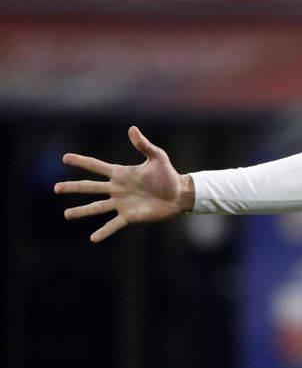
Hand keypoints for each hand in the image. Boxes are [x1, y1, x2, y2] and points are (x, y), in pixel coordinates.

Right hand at [55, 126, 193, 242]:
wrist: (179, 194)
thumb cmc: (168, 174)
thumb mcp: (157, 157)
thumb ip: (144, 145)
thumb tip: (132, 129)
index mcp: (121, 173)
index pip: (97, 166)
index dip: (81, 161)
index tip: (65, 158)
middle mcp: (117, 189)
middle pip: (90, 187)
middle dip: (73, 187)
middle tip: (56, 188)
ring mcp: (122, 203)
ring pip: (97, 207)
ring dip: (82, 211)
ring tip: (66, 214)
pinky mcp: (130, 216)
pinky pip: (114, 224)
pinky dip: (104, 231)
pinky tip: (92, 238)